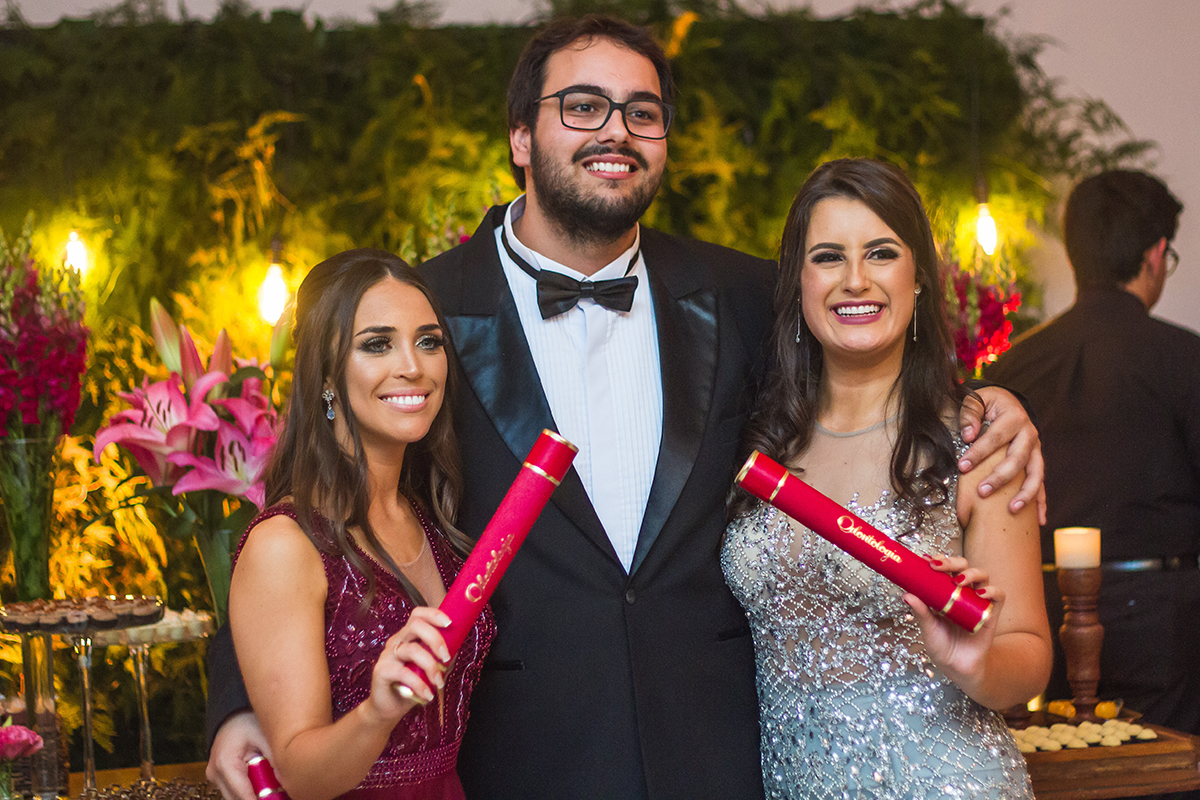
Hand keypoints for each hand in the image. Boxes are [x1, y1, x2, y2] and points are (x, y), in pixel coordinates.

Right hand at [206, 710, 271, 799]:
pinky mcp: (219, 778)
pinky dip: (249, 791)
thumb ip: (274, 756)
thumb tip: (286, 779)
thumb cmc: (246, 722)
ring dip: (253, 795)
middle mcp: (215, 773)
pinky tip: (265, 786)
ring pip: (236, 797)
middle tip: (278, 794)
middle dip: (259, 798)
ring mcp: (215, 777)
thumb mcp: (262, 735)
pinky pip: (235, 791)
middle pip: (238, 799)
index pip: (243, 794)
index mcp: (225, 763)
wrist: (231, 715)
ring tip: (274, 789)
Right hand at [367, 607, 452, 721]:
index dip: (434, 614)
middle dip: (435, 639)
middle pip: (415, 625)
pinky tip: (427, 694)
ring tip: (439, 683)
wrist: (390, 707)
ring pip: (412, 649)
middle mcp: (397, 641)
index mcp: (409, 636)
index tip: (450, 623)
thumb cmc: (412, 684)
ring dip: (431, 666)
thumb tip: (459, 645)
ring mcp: (388, 655)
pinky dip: (419, 684)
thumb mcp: (431, 668)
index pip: (418, 615)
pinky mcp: (381, 671)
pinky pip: (403, 673)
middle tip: (446, 658)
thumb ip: (442, 656)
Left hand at [905, 555, 1002, 685]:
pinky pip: (998, 596)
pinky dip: (992, 591)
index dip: (939, 560)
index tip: (927, 560)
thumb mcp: (927, 628)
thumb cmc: (940, 645)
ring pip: (982, 575)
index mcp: (945, 592)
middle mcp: (963, 593)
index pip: (945, 568)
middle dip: (952, 562)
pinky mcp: (992, 613)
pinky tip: (981, 594)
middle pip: (963, 566)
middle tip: (939, 566)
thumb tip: (906, 594)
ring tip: (959, 581)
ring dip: (972, 573)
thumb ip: (920, 612)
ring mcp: (978, 601)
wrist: (956, 667)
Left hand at [958, 387, 1046, 523]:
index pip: (995, 437)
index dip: (978, 452)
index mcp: (1014, 417)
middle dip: (1000, 477)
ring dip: (1026, 493)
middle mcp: (1029, 434)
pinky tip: (1040, 521)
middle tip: (982, 492)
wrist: (1007, 403)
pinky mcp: (1036, 462)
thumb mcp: (977, 399)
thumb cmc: (987, 403)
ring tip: (1013, 509)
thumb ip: (970, 413)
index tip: (962, 466)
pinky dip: (1041, 502)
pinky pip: (1041, 484)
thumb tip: (968, 435)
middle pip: (1017, 458)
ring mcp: (1036, 450)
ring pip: (1036, 473)